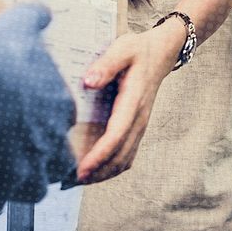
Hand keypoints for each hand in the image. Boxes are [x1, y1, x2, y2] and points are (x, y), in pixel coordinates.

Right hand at [0, 3, 78, 213]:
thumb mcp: (18, 25)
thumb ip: (33, 18)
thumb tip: (40, 11)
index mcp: (56, 104)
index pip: (63, 121)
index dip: (46, 123)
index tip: (25, 118)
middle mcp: (49, 139)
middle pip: (59, 163)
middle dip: (43, 164)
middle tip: (18, 157)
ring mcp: (27, 166)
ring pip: (33, 191)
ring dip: (15, 187)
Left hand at [75, 20, 185, 182]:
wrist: (161, 52)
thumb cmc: (138, 50)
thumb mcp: (122, 48)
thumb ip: (106, 64)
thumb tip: (88, 82)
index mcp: (133, 101)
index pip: (116, 136)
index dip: (99, 156)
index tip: (80, 169)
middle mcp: (139, 118)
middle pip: (120, 156)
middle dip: (97, 172)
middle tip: (70, 181)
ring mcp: (140, 125)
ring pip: (125, 159)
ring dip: (104, 173)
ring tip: (78, 180)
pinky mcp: (138, 127)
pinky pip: (128, 155)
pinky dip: (112, 167)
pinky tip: (95, 170)